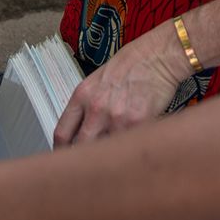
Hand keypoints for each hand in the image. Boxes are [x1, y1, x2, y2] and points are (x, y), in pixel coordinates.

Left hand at [51, 24, 188, 145]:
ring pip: (105, 150)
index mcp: (82, 95)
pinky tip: (133, 144)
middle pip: (80, 146)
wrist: (158, 56)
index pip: (62, 133)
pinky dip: (129, 148)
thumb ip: (87, 107)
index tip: (66, 157)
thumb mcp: (98, 81)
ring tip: (115, 153)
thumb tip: (80, 132)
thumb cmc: (131, 65)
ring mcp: (116, 117)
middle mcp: (96, 107)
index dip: (62, 150)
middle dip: (85, 158)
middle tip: (89, 163)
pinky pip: (129, 145)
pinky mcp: (138, 123)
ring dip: (109, 154)